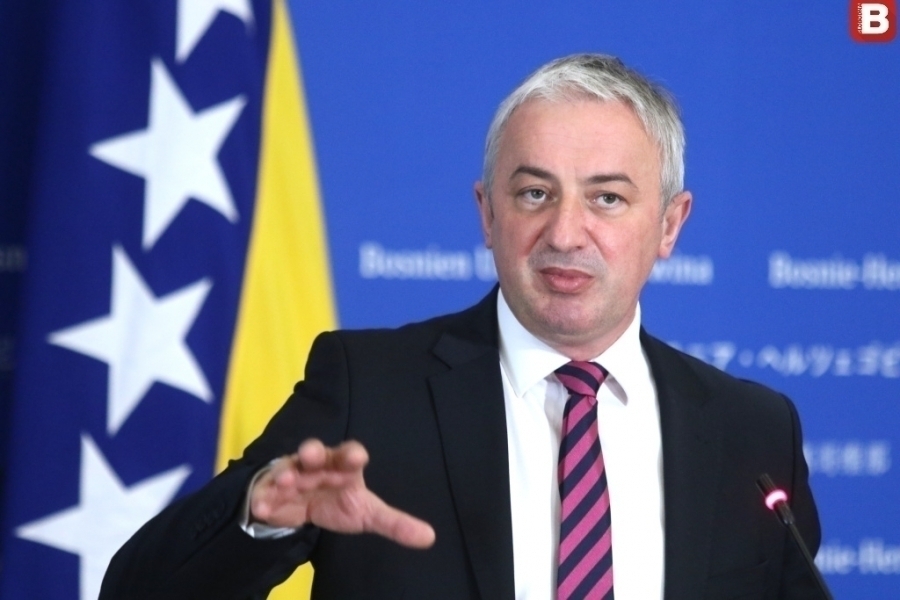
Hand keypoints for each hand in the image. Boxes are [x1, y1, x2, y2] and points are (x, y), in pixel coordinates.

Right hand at [249, 439, 435, 548]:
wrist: (302, 505)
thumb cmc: (340, 502)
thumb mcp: (367, 513)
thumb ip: (395, 523)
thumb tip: (430, 537)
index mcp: (344, 467)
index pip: (350, 454)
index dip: (352, 454)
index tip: (356, 457)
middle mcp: (318, 465)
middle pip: (316, 453)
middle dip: (312, 452)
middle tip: (310, 455)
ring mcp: (293, 474)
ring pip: (288, 468)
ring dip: (285, 473)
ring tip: (285, 482)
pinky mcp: (271, 489)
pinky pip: (265, 491)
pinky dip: (264, 497)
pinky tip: (262, 506)